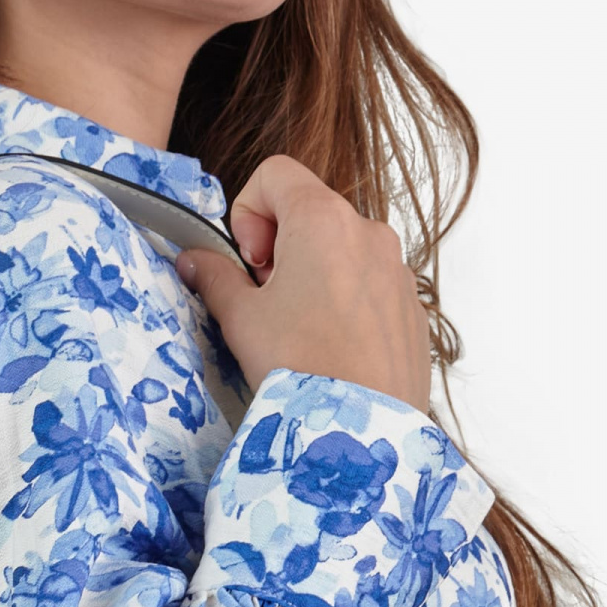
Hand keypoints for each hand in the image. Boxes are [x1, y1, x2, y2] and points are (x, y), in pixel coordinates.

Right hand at [176, 154, 430, 412]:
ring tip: (302, 331)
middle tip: (269, 300)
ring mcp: (396, 269)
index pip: (275, 174)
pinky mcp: (412, 306)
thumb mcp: (242, 320)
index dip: (248, 211)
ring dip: (316, 274)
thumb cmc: (302, 369)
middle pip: (312, 212)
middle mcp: (368, 231)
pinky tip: (334, 349)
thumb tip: (194, 262)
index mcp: (322, 218)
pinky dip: (347, 302)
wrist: (360, 432)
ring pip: (344, 250)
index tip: (248, 262)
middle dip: (282, 247)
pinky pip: (371, 285)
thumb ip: (214, 278)